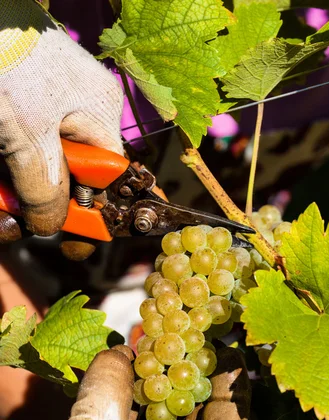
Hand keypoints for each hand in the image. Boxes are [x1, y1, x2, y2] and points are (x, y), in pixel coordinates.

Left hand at [0, 0, 122, 237]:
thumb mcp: (28, 136)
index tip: (78, 241)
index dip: (96, 210)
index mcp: (97, 114)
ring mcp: (42, 108)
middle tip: (17, 224)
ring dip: (16, 191)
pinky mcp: (16, 107)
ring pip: (37, 165)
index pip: (110, 176)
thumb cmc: (6, 63)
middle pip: (68, 175)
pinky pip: (17, 151)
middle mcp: (75, 112)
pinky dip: (4, 173)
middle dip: (42, 203)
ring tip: (0, 211)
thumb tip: (51, 227)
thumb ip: (44, 186)